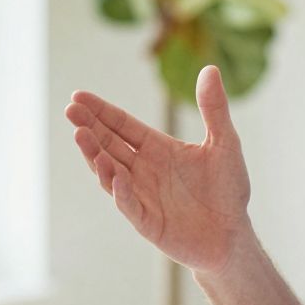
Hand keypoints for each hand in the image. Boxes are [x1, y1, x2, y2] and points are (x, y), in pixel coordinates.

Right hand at [66, 64, 251, 273]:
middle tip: (70, 111)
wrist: (233, 236)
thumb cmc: (228, 191)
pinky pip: (128, 204)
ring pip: (110, 173)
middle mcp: (143, 170)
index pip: (122, 126)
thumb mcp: (225, 144)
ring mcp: (141, 196)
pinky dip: (120, 190)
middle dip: (89, 128)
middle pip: (109, 145)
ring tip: (81, 136)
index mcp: (158, 149)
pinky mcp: (147, 222)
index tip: (78, 96)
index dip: (101, 111)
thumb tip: (210, 68)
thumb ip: (214, 109)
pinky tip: (113, 173)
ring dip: (95, 155)